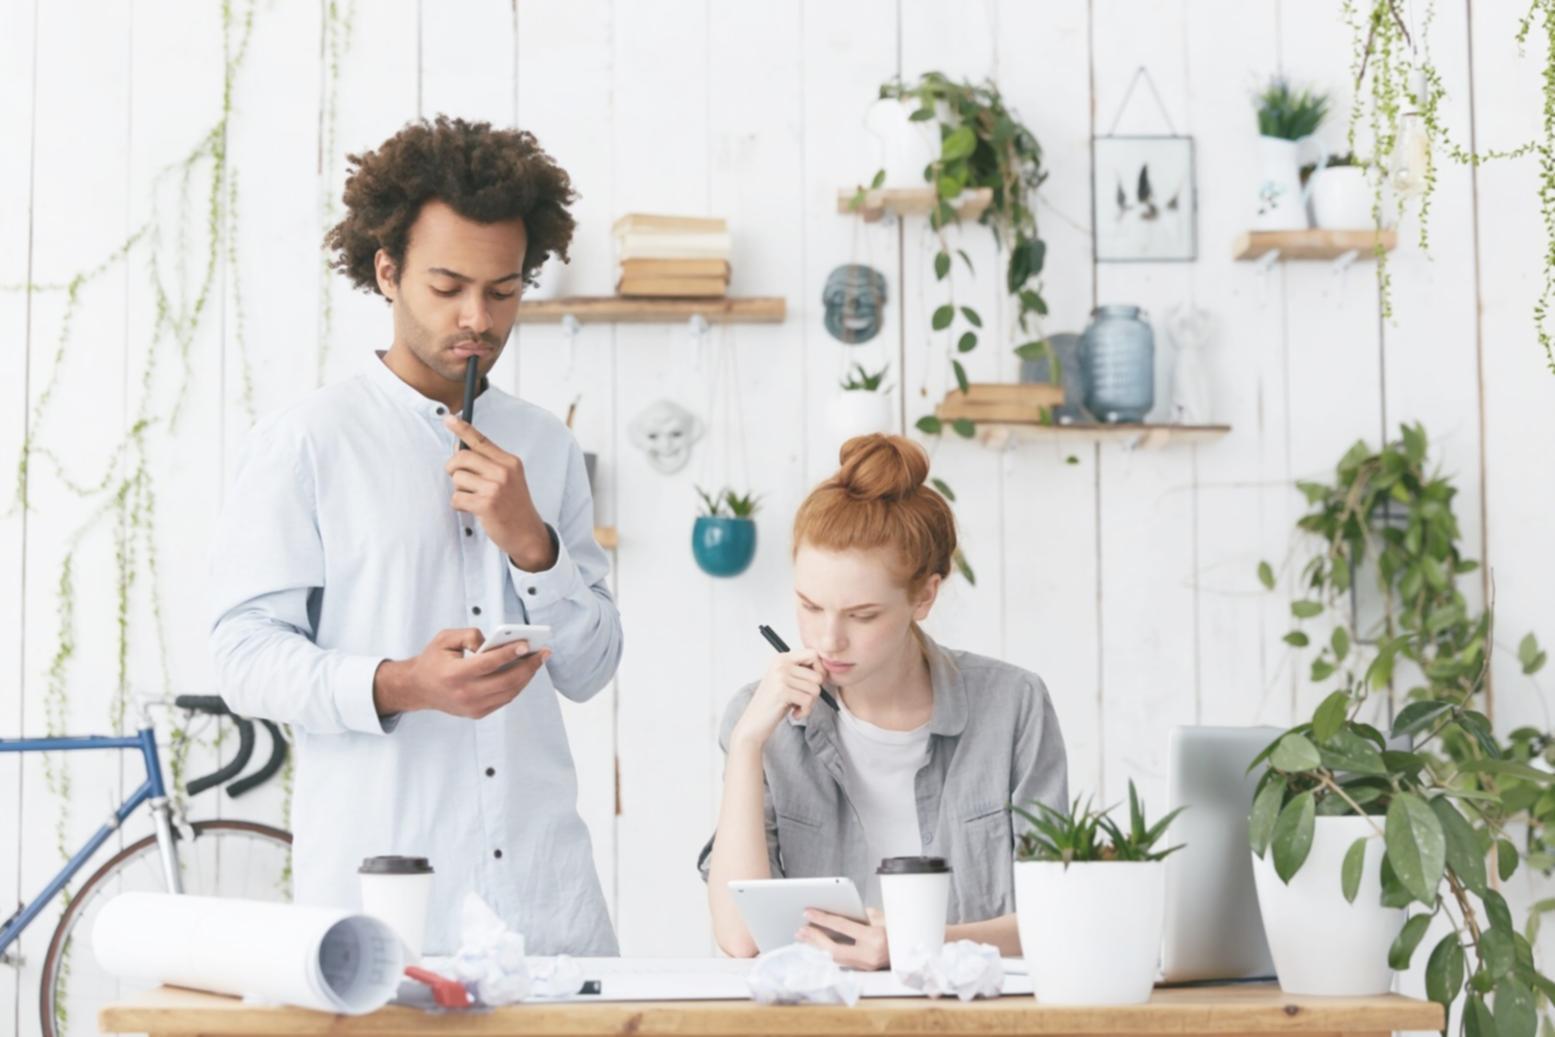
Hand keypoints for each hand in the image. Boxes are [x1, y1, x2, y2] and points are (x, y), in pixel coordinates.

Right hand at [373, 627, 550, 718]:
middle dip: (528, 666)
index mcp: (454, 674)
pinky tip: (525, 672)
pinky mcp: (477, 713)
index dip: (509, 653)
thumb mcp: (445, 638)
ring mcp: (472, 707)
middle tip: (542, 652)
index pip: (488, 664)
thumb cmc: (433, 660)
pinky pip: (504, 699)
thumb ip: (469, 635)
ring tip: (538, 660)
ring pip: (509, 692)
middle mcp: (464, 694)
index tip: (526, 644)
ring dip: (527, 676)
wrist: (418, 688)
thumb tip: (493, 643)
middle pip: (506, 681)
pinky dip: (517, 685)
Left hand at [442, 415, 554, 570]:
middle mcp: (503, 471)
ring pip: (457, 478)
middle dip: (453, 468)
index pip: (481, 440)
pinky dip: (460, 505)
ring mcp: (495, 487)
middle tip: (460, 479)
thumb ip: (489, 463)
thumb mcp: (510, 479)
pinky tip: (472, 509)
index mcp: (509, 461)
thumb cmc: (514, 505)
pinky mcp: (485, 504)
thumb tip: (459, 451)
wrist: (527, 533)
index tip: (448, 419)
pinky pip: (456, 497)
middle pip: (462, 457)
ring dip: (459, 490)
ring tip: (474, 498)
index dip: (462, 428)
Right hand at [729, 650, 824, 749]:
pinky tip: (794, 713)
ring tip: (796, 706)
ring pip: (815, 689)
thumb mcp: (786, 681)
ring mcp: (780, 677)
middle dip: (814, 692)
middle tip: (801, 700)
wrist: (754, 722)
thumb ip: (801, 671)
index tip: (813, 683)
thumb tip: (826, 668)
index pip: (813, 654)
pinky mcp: (782, 692)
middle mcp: (780, 664)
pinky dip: (805, 711)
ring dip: (809, 703)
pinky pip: (808, 700)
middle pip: (818, 675)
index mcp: (781, 658)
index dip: (820, 669)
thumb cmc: (774, 703)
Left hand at [797, 908, 888, 970]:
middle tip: (801, 929)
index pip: (843, 927)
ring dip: (818, 947)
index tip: (808, 913)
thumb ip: (860, 915)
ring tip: (804, 938)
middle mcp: (869, 955)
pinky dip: (828, 953)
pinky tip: (818, 947)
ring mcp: (867, 966)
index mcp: (874, 938)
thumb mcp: (881, 917)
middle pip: (834, 949)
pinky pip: (841, 962)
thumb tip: (839, 914)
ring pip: (835, 959)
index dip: (823, 919)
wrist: (910, 949)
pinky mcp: (864, 970)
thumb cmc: (896, 930)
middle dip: (815, 938)